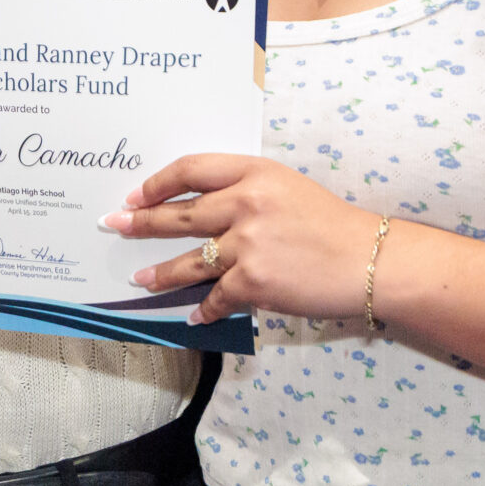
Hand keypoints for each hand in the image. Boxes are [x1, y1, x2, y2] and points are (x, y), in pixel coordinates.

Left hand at [103, 155, 382, 324]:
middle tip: (115, 225)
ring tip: (138, 278)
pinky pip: (216, 297)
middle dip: (141, 222)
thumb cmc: (330, 223)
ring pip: (189, 261)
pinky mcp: (254, 282)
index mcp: (254, 172)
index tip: (137, 194)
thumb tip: (201, 207)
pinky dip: (204, 309)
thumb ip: (245, 190)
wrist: (369, 259)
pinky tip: (194, 316)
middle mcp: (246, 203)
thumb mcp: (287, 186)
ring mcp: (247, 245)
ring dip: (159, 272)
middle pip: (179, 214)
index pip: (191, 169)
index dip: (157, 182)